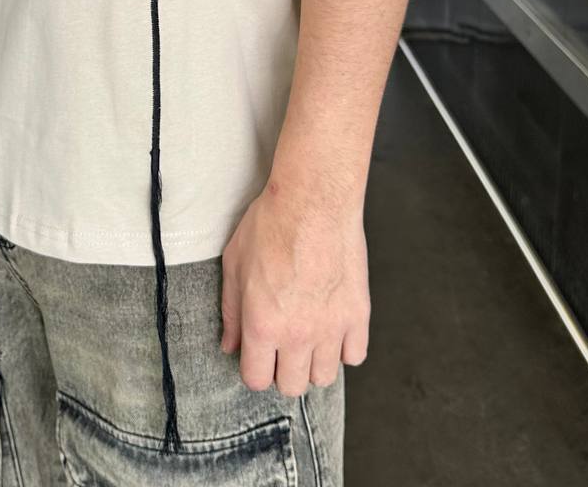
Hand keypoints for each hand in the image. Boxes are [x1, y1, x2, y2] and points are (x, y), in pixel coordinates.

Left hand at [220, 175, 369, 395]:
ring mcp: (331, 327)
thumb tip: (230, 345)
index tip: (258, 352)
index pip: (257, 379)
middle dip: (283, 370)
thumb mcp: (235, 264)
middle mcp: (298, 335)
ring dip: (314, 361)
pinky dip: (344, 347)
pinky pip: (354, 355)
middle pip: (292, 386)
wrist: (314, 200)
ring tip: (309, 334)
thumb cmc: (270, 225)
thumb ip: (231, 311)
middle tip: (283, 344)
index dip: (254, 367)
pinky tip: (333, 325)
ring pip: (324, 376)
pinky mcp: (358, 314)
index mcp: (263, 325)